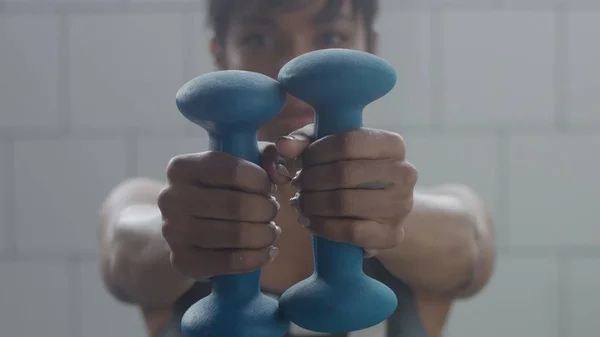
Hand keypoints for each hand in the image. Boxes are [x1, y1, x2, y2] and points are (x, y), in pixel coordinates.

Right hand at [158, 150, 284, 279]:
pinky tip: (265, 252)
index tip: (269, 187)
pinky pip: (230, 262)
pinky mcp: (182, 260)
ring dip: (265, 234)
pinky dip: (256, 258)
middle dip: (266, 210)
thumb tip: (281, 174)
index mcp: (181, 167)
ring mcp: (173, 231)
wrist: (185, 228)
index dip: (260, 180)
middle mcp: (170, 198)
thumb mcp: (240, 164)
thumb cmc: (220, 190)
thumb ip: (266, 157)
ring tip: (271, 231)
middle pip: (236, 205)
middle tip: (273, 212)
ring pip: (236, 235)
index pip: (231, 170)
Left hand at [276, 125, 417, 256]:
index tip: (302, 162)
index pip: (348, 142)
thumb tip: (284, 145)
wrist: (381, 211)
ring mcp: (401, 205)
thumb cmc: (352, 172)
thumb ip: (305, 142)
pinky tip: (308, 220)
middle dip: (311, 180)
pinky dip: (322, 226)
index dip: (316, 152)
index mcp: (392, 144)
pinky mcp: (391, 234)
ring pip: (345, 202)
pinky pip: (349, 230)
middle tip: (297, 184)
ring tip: (300, 202)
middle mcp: (404, 172)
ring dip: (313, 203)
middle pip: (344, 173)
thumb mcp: (330, 150)